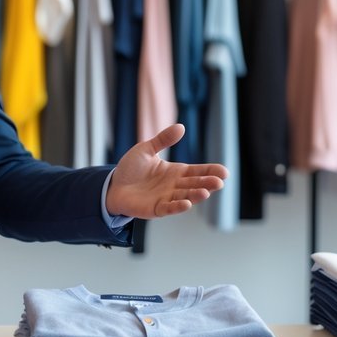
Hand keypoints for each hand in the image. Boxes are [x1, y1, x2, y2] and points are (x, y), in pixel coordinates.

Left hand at [105, 124, 227, 218]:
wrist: (113, 185)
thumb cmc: (131, 168)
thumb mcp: (146, 149)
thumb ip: (163, 140)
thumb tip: (181, 127)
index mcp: (176, 172)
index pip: (197, 171)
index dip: (210, 171)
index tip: (224, 171)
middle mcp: (174, 186)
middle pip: (195, 185)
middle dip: (207, 183)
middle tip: (219, 182)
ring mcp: (166, 198)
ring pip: (185, 197)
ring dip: (195, 195)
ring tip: (206, 192)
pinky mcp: (155, 209)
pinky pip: (168, 208)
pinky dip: (177, 207)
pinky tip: (187, 204)